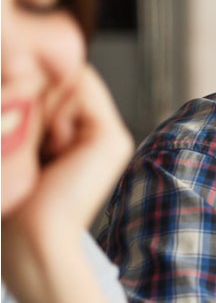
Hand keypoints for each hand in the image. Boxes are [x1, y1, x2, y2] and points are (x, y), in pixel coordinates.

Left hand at [1, 67, 137, 302]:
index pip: (54, 81)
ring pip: (69, 78)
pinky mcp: (113, 140)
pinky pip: (80, 89)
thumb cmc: (15, 200)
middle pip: (61, 77)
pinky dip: (56, 109)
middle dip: (35, 94)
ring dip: (42, 102)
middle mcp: (99, 133)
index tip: (18, 124)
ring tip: (38, 147)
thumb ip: (31, 104)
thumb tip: (32, 64)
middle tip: (27, 141)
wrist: (32, 238)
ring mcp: (110, 136)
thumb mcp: (21, 141)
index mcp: (77, 137)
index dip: (31, 85)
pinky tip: (53, 147)